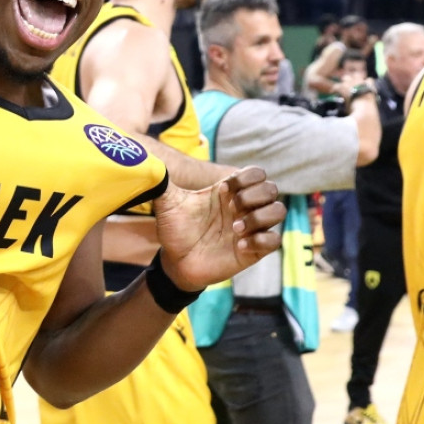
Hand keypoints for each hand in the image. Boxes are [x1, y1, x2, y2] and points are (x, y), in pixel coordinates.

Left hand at [153, 167, 284, 291]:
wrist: (174, 261)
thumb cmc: (174, 229)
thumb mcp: (167, 203)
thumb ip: (161, 182)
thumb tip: (145, 161)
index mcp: (228, 192)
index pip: (255, 173)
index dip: (245, 177)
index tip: (223, 188)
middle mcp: (243, 208)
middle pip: (271, 188)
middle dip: (254, 195)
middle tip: (232, 208)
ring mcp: (250, 229)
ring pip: (278, 211)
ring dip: (260, 218)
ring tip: (235, 230)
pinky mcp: (254, 251)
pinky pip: (274, 240)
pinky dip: (261, 241)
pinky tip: (239, 246)